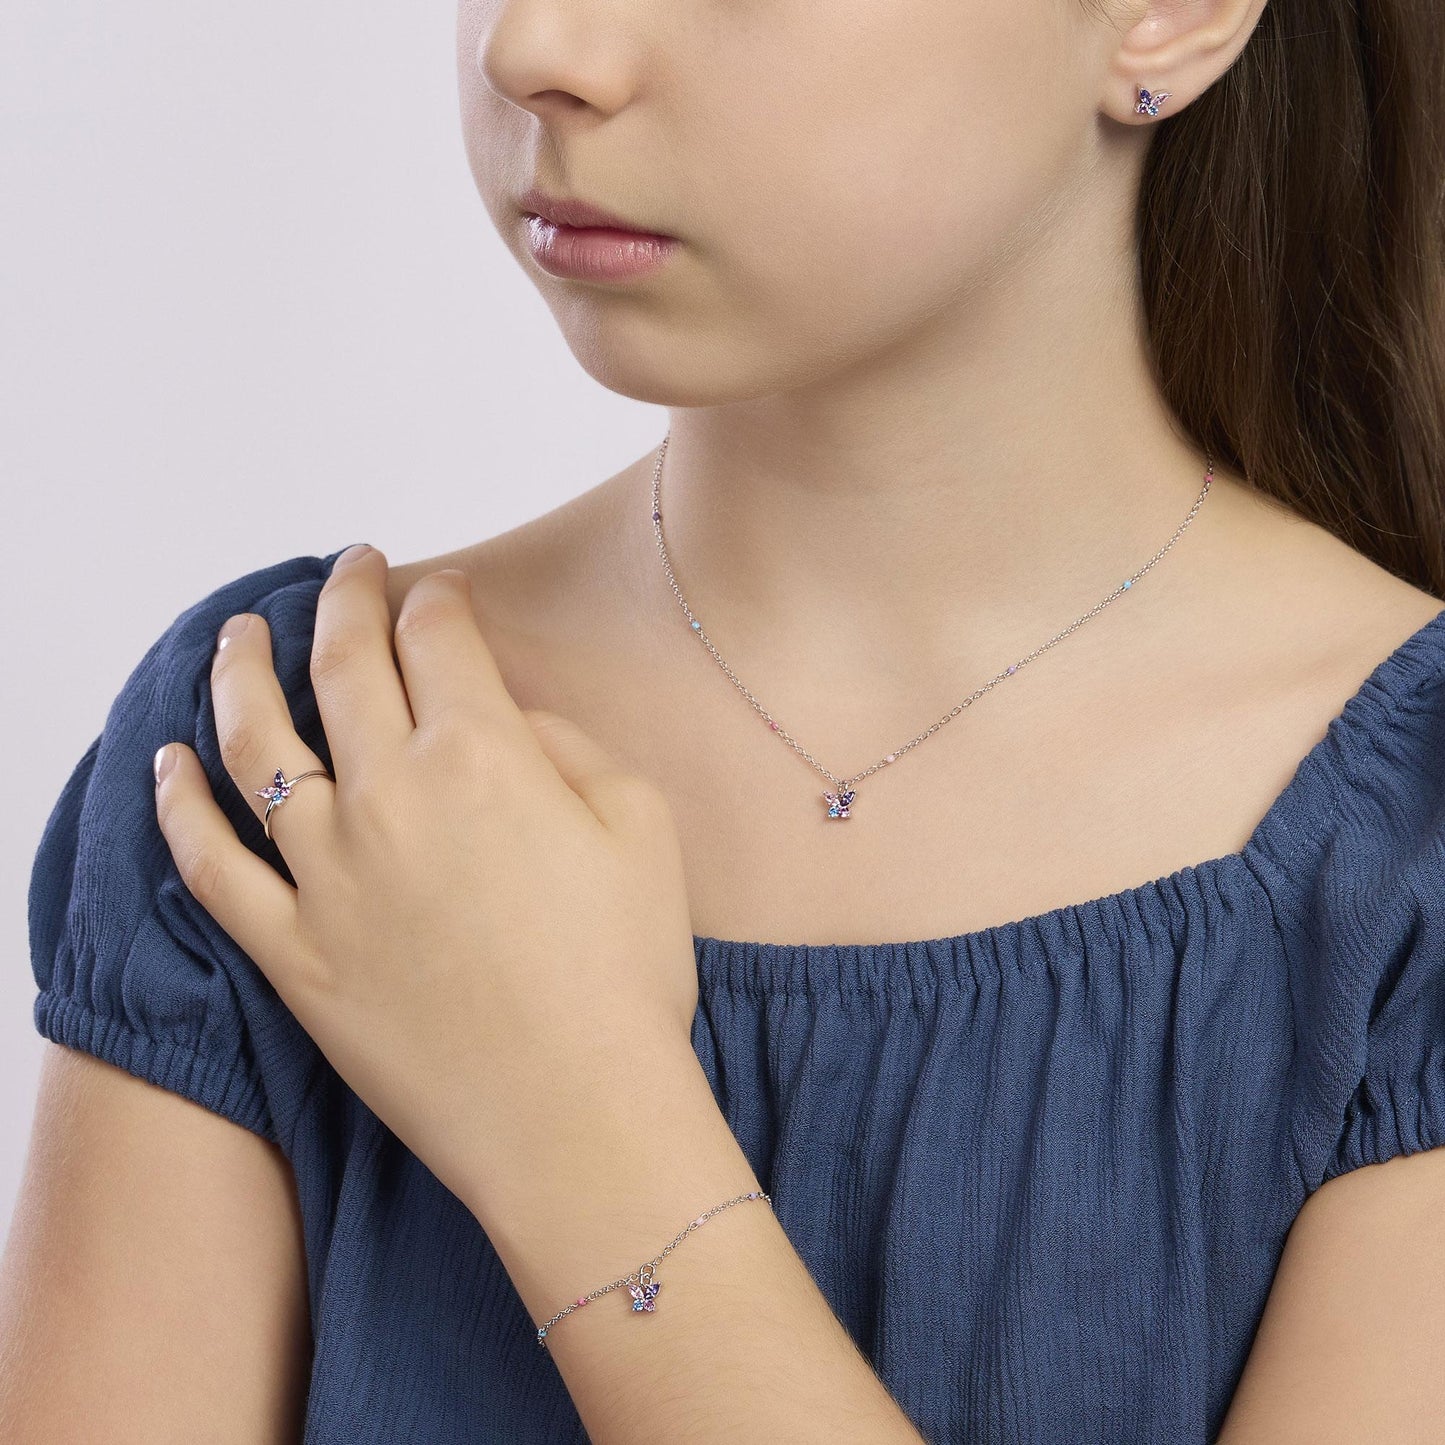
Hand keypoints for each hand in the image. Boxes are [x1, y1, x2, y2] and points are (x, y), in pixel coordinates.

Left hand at [151, 544, 702, 1218]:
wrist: (576, 1115)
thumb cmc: (627, 972)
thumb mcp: (641, 824)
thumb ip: (568, 745)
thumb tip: (507, 718)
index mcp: (483, 755)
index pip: (439, 640)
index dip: (439, 600)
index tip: (441, 591)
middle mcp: (389, 796)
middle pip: (344, 665)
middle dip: (345, 599)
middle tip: (349, 568)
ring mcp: (326, 874)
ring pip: (256, 744)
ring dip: (240, 671)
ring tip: (237, 631)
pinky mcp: (290, 951)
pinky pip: (211, 865)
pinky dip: (178, 807)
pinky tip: (166, 764)